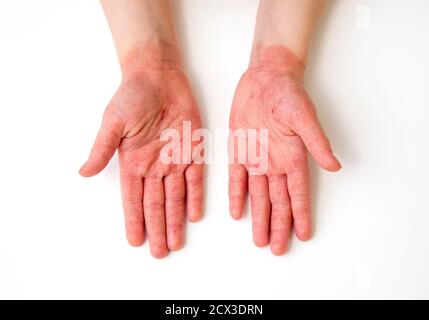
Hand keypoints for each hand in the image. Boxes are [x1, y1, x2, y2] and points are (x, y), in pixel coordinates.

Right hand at [80, 63, 203, 257]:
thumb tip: (83, 172)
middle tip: (160, 252)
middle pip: (156, 204)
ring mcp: (174, 160)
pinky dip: (194, 197)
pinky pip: (195, 178)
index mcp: (133, 162)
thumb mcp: (113, 122)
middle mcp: (153, 166)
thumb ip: (102, 149)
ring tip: (176, 242)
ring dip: (175, 220)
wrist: (158, 76)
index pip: (134, 199)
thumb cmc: (132, 96)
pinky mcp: (192, 150)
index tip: (135, 241)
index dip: (135, 221)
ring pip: (175, 197)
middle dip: (158, 229)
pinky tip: (193, 215)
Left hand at [228, 47, 340, 254]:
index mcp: (293, 157)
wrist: (265, 77)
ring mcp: (256, 158)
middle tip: (277, 249)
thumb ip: (316, 141)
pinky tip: (238, 212)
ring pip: (258, 196)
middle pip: (278, 202)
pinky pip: (237, 178)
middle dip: (278, 226)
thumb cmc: (287, 93)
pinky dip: (237, 195)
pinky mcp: (239, 150)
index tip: (304, 236)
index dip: (300, 216)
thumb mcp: (303, 116)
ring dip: (259, 217)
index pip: (298, 194)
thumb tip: (334, 166)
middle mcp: (275, 163)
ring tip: (259, 240)